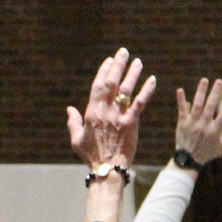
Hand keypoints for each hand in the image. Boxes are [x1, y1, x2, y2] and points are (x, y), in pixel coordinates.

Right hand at [67, 49, 156, 168]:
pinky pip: (140, 103)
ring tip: (138, 62)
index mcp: (91, 113)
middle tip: (124, 52)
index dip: (103, 71)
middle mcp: (105, 111)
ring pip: (126, 90)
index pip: (97, 86)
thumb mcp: (76, 139)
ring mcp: (118, 116)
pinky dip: (146, 90)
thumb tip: (69, 108)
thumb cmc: (91, 156)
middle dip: (118, 66)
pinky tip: (152, 79)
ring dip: (133, 74)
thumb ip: (73, 122)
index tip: (109, 60)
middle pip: (111, 83)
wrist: (107, 168)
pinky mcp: (131, 123)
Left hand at [174, 78, 221, 164]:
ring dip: (201, 91)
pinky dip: (181, 100)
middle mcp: (204, 125)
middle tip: (219, 81)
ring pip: (197, 104)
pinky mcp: (182, 123)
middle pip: (211, 105)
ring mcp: (192, 123)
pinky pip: (182, 110)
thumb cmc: (208, 153)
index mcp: (215, 131)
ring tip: (204, 80)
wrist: (188, 160)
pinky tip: (180, 90)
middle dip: (215, 92)